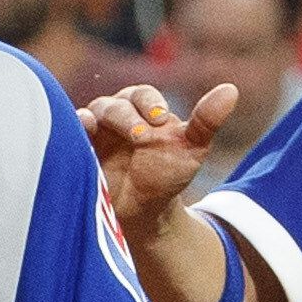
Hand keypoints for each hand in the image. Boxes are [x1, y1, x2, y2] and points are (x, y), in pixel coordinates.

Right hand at [80, 81, 239, 237]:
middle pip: (115, 104)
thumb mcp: (191, 149)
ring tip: (98, 129)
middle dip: (127, 117)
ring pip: (91, 114)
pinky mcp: (78, 149)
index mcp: (143, 108)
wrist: (144, 211)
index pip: (142, 94)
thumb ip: (206, 120)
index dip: (150, 102)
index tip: (160, 119)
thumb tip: (231, 89)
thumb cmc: (167, 175)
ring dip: (97, 120)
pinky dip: (73, 129)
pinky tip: (79, 133)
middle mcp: (116, 114)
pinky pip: (70, 133)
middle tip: (141, 137)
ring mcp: (95, 132)